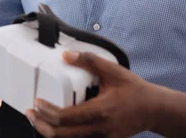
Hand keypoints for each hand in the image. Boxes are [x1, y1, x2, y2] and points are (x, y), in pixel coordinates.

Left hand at [25, 51, 156, 137]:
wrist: (155, 110)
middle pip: (62, 135)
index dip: (47, 112)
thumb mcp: (113, 71)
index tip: (36, 103)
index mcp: (99, 111)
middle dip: (42, 126)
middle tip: (31, 114)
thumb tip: (66, 55)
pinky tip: (58, 125)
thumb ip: (89, 61)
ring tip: (39, 120)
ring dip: (51, 132)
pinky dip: (65, 134)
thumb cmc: (135, 90)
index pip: (65, 118)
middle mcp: (98, 129)